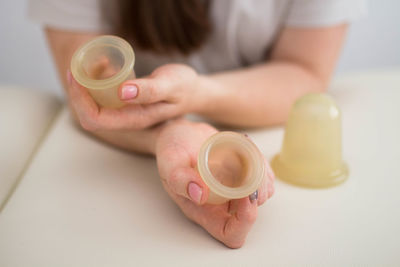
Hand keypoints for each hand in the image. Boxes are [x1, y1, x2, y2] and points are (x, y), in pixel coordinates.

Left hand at [66, 64, 197, 130]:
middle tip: (76, 69)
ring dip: (84, 88)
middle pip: (89, 116)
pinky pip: (102, 98)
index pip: (96, 119)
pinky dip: (95, 83)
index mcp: (134, 119)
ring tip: (91, 63)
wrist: (194, 92)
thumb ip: (149, 90)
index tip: (77, 77)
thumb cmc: (184, 87)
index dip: (80, 101)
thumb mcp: (171, 85)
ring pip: (93, 107)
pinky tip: (104, 65)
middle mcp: (126, 120)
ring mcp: (125, 114)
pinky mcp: (125, 105)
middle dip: (77, 95)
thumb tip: (123, 93)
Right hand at [155, 119, 274, 247]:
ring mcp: (235, 189)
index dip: (244, 221)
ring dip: (261, 175)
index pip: (231, 234)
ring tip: (246, 154)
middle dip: (257, 192)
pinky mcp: (244, 174)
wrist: (181, 134)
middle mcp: (222, 204)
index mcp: (204, 210)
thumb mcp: (170, 162)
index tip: (245, 195)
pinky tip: (247, 148)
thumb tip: (200, 194)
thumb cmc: (173, 151)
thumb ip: (180, 179)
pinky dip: (262, 162)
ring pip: (262, 193)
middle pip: (252, 213)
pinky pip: (263, 175)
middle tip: (249, 168)